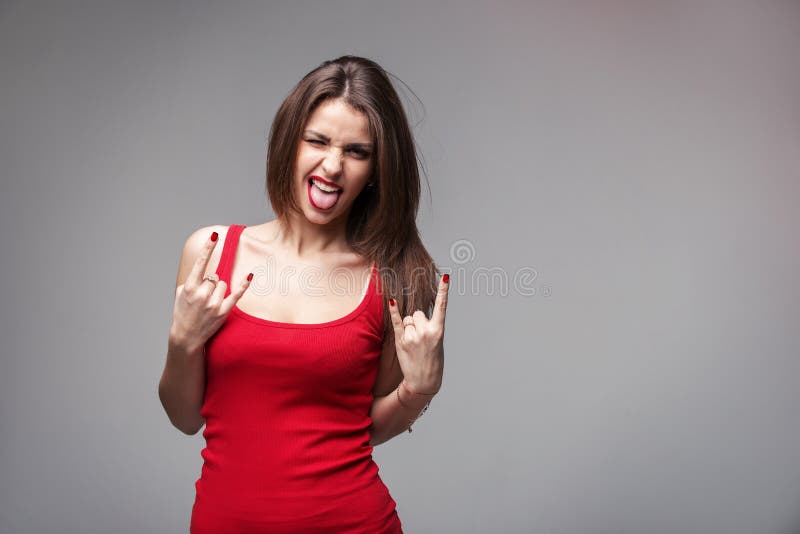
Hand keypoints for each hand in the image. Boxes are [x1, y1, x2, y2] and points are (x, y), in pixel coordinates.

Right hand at [170, 232, 252, 352]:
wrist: (186, 336)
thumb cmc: (183, 312)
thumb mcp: (181, 293)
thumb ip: (192, 279)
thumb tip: (203, 267)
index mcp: (190, 287)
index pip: (201, 263)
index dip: (208, 248)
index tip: (215, 235)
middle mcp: (202, 294)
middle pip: (214, 277)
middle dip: (209, 284)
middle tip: (202, 298)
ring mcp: (213, 303)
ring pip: (223, 284)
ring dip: (218, 291)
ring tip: (209, 304)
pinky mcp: (223, 311)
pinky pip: (237, 294)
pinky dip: (244, 285)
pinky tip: (250, 276)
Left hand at [388, 274, 449, 394]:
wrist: (423, 382)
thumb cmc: (432, 361)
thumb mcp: (437, 343)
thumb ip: (429, 327)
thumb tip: (416, 314)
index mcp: (438, 331)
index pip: (442, 306)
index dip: (444, 290)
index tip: (446, 276)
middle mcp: (425, 331)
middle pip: (418, 313)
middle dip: (418, 321)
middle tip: (421, 338)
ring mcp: (412, 336)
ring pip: (408, 319)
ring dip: (409, 327)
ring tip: (413, 343)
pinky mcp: (401, 341)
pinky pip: (396, 322)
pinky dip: (393, 311)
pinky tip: (392, 301)